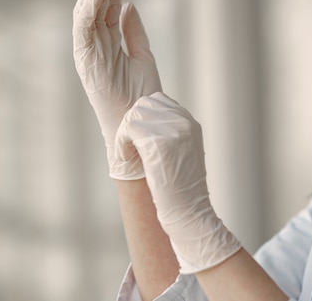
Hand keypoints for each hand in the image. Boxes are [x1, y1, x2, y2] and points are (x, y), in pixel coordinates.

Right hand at [73, 0, 161, 178]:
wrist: (142, 126)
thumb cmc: (142, 98)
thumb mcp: (143, 57)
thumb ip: (133, 32)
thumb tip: (128, 4)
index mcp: (106, 44)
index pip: (108, 6)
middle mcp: (94, 46)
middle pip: (96, 4)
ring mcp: (89, 53)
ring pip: (88, 10)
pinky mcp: (87, 61)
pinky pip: (84, 27)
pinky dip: (90, 4)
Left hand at [114, 92, 241, 273]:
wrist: (189, 210)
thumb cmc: (181, 189)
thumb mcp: (182, 153)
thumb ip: (169, 133)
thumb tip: (141, 121)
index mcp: (190, 123)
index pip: (158, 101)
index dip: (142, 118)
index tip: (138, 139)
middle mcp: (184, 122)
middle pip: (144, 105)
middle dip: (131, 124)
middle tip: (128, 147)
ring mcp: (173, 130)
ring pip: (135, 115)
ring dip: (124, 134)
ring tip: (127, 153)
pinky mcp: (158, 142)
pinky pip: (129, 129)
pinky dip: (121, 143)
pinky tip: (125, 157)